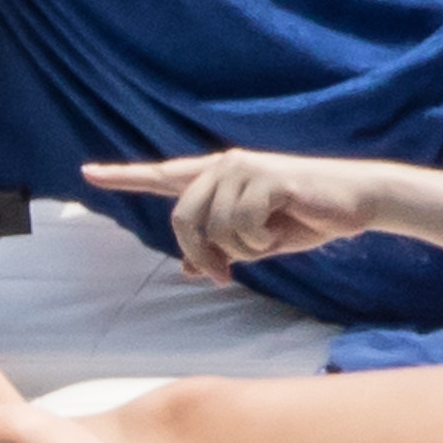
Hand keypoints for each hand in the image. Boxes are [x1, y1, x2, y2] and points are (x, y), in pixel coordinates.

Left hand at [83, 150, 386, 282]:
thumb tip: (187, 268)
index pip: (162, 176)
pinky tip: (284, 225)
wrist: (354, 203)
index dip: (124, 176)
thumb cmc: (304, 219)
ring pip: (215, 229)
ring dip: (243, 249)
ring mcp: (243, 168)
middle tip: (220, 277)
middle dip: (202, 254)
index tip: (87, 173)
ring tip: (271, 236)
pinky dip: (262, 241)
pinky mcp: (265, 177)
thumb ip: (220, 250)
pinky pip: (243, 227)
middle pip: (182, 219)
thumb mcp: (255, 243)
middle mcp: (223, 166)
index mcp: (217, 177)